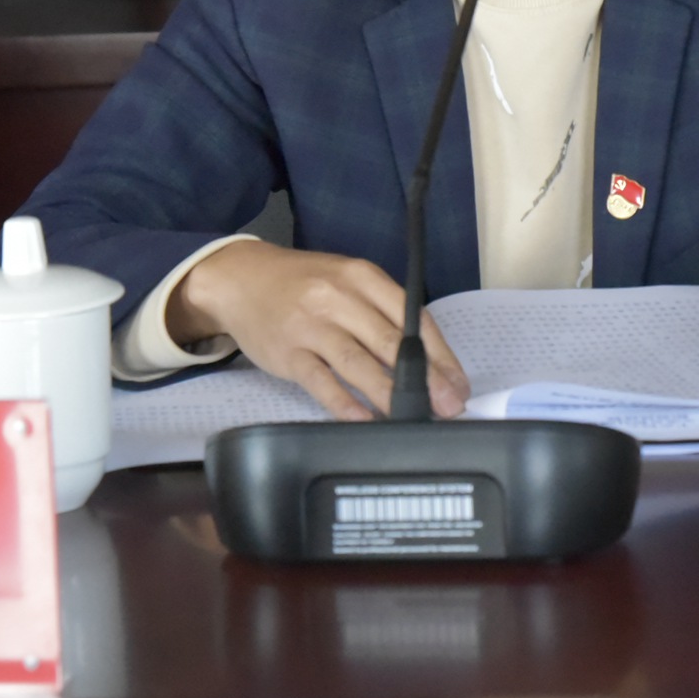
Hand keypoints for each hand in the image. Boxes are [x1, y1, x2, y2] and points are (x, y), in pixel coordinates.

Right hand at [166, 241, 469, 420]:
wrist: (240, 279)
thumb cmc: (302, 284)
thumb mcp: (345, 281)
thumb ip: (381, 313)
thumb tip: (425, 361)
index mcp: (362, 276)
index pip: (412, 316)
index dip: (440, 354)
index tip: (457, 384)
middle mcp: (339, 296)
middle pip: (390, 341)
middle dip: (425, 379)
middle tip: (449, 407)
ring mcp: (311, 324)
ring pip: (358, 363)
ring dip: (390, 394)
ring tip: (415, 418)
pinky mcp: (288, 351)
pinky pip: (321, 382)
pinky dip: (345, 404)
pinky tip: (364, 421)